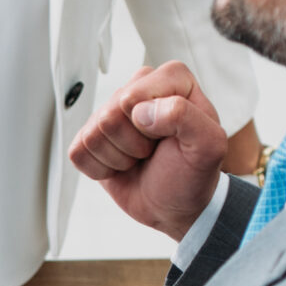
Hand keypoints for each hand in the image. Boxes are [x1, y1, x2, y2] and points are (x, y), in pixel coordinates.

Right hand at [67, 61, 227, 239]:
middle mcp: (139, 88)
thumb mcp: (207, 146)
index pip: (132, 97)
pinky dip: (100, 169)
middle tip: (152, 152)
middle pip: (109, 116)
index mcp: (170, 79)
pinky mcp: (91, 134)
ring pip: (92, 135)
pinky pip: (77, 151)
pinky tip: (121, 166)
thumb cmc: (192, 174)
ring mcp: (112, 111)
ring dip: (118, 158)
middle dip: (132, 145)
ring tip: (139, 159)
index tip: (168, 139)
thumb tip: (141, 111)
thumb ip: (185, 116)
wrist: (174, 206)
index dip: (148, 127)